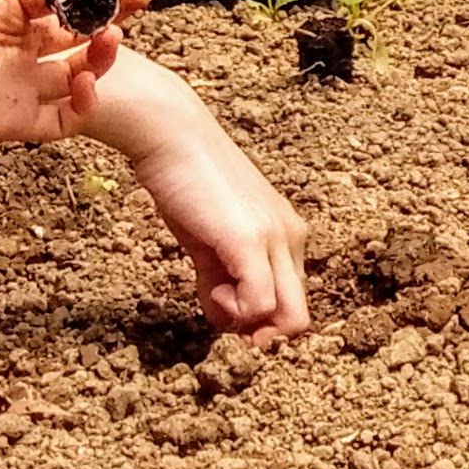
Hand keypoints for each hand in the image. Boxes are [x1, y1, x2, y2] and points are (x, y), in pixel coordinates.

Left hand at [0, 0, 115, 179]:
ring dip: (105, 54)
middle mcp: (24, 44)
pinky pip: (67, 115)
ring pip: (82, 70)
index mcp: (10, 8)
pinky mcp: (22, 118)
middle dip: (113, 10)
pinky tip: (87, 80)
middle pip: (81, 28)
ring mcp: (25, 82)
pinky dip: (87, 101)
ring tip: (113, 35)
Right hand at [86, 53, 316, 335]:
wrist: (170, 136)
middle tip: (221, 314)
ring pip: (286, 317)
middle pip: (298, 317)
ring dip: (244, 322)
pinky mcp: (250, 240)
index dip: (261, 322)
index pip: (293, 301)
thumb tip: (227, 322)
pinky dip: (234, 311)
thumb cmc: (186, 182)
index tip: (226, 309)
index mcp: (287, 233)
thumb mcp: (209, 240)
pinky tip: (211, 289)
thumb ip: (222, 279)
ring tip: (212, 291)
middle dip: (259, 333)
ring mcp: (275, 238)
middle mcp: (292, 236)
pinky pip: (259, 304)